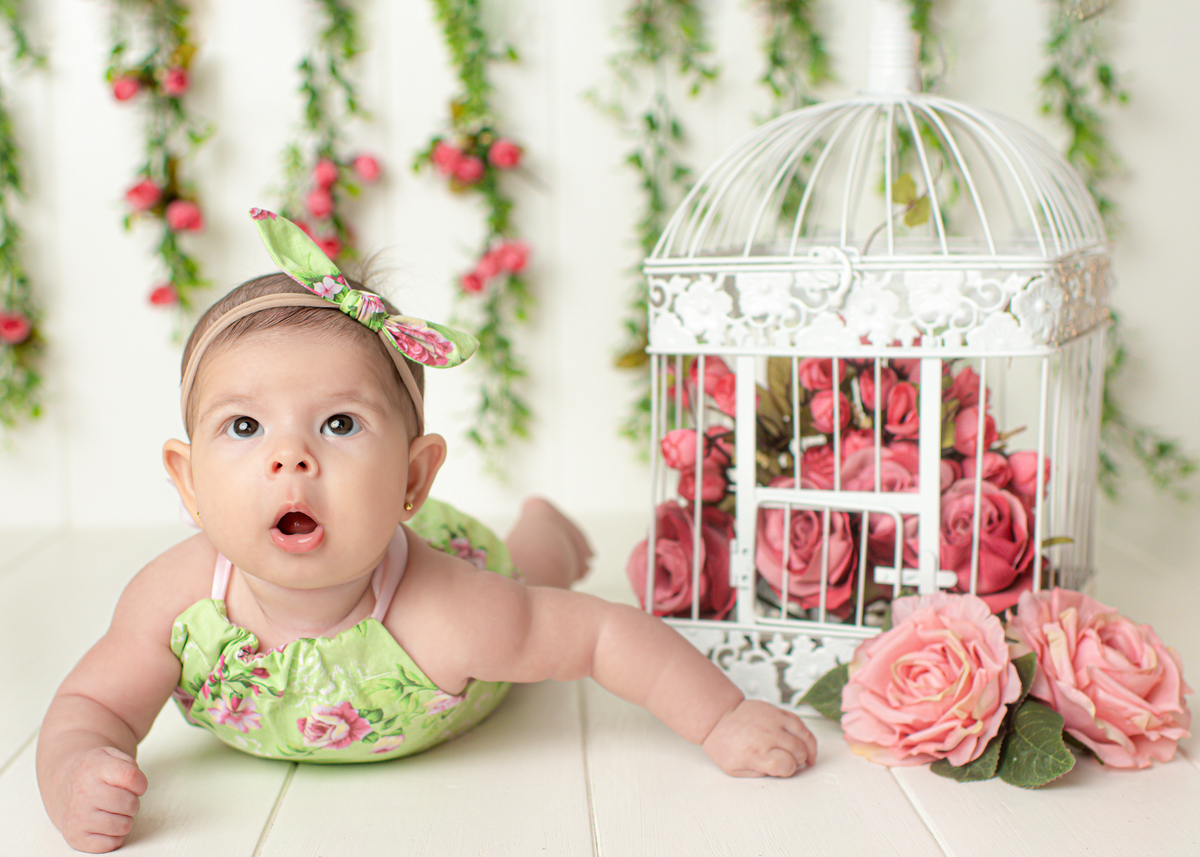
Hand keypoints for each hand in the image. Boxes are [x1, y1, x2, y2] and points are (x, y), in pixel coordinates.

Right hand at [54, 747, 147, 852]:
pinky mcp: (75, 838)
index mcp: (94, 769)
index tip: (136, 785)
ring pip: (123, 826)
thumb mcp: (110, 755)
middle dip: (133, 802)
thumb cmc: (95, 773)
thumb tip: (137, 786)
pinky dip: (115, 837)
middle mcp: (82, 794)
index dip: (141, 783)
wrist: (64, 789)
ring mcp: (77, 818)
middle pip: (129, 803)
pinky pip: (111, 844)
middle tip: (123, 800)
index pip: (130, 776)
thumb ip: (129, 764)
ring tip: (114, 812)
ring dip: (125, 820)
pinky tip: (106, 825)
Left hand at [702, 699, 817, 776]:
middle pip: (798, 751)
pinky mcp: (776, 711)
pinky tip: (805, 742)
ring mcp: (773, 720)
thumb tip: (780, 773)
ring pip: (803, 735)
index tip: (784, 770)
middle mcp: (766, 735)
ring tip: (806, 756)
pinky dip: (806, 734)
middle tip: (792, 763)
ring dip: (807, 748)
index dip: (788, 770)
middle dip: (799, 761)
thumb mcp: (735, 769)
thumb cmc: (725, 744)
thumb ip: (759, 774)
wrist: (718, 718)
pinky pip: (799, 722)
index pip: (786, 765)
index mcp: (755, 753)